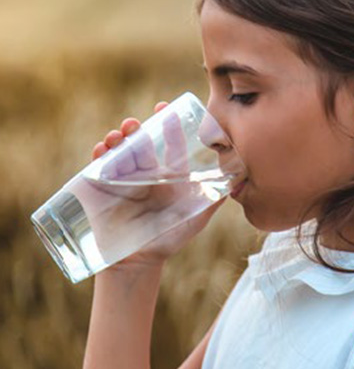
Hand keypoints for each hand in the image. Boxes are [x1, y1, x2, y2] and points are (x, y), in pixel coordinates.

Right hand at [88, 102, 224, 269]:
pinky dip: (99, 155)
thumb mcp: (196, 216)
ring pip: (119, 150)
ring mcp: (123, 179)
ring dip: (117, 138)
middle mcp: (146, 173)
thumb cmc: (170, 238)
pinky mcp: (103, 189)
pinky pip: (98, 167)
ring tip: (118, 134)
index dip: (168, 125)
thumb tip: (239, 179)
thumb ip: (215, 197)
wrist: (140, 262)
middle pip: (141, 142)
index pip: (169, 144)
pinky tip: (101, 149)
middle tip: (136, 123)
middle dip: (138, 128)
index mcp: (168, 174)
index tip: (165, 107)